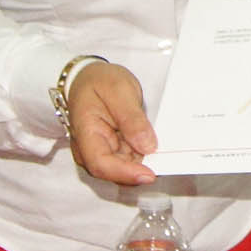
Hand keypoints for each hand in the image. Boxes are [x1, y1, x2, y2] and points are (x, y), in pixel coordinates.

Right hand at [66, 61, 157, 185]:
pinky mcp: (111, 150)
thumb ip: (132, 119)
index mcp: (85, 132)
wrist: (89, 76)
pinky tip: (154, 148)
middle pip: (113, 172)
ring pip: (122, 169)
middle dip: (139, 170)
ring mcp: (100, 151)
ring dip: (142, 164)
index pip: (100, 164)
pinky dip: (142, 157)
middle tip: (165, 161)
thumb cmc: (100, 81)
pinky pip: (127, 160)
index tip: (149, 174)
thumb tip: (147, 146)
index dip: (125, 173)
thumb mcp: (119, 90)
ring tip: (162, 151)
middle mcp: (89, 148)